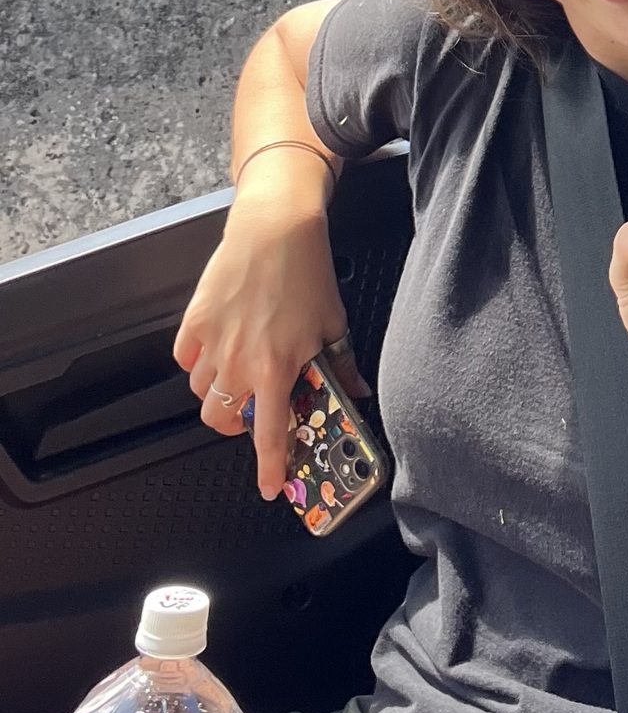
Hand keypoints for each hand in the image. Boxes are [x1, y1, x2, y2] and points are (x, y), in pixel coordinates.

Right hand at [173, 181, 368, 498]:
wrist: (275, 226)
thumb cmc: (305, 269)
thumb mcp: (334, 322)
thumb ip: (342, 366)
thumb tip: (356, 391)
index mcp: (276, 368)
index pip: (269, 436)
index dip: (270, 469)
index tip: (271, 486)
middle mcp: (239, 362)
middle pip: (220, 420)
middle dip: (236, 425)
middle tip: (254, 411)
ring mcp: (212, 342)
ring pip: (201, 393)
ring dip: (219, 392)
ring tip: (239, 373)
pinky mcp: (194, 320)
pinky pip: (186, 359)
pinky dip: (197, 363)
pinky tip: (216, 349)